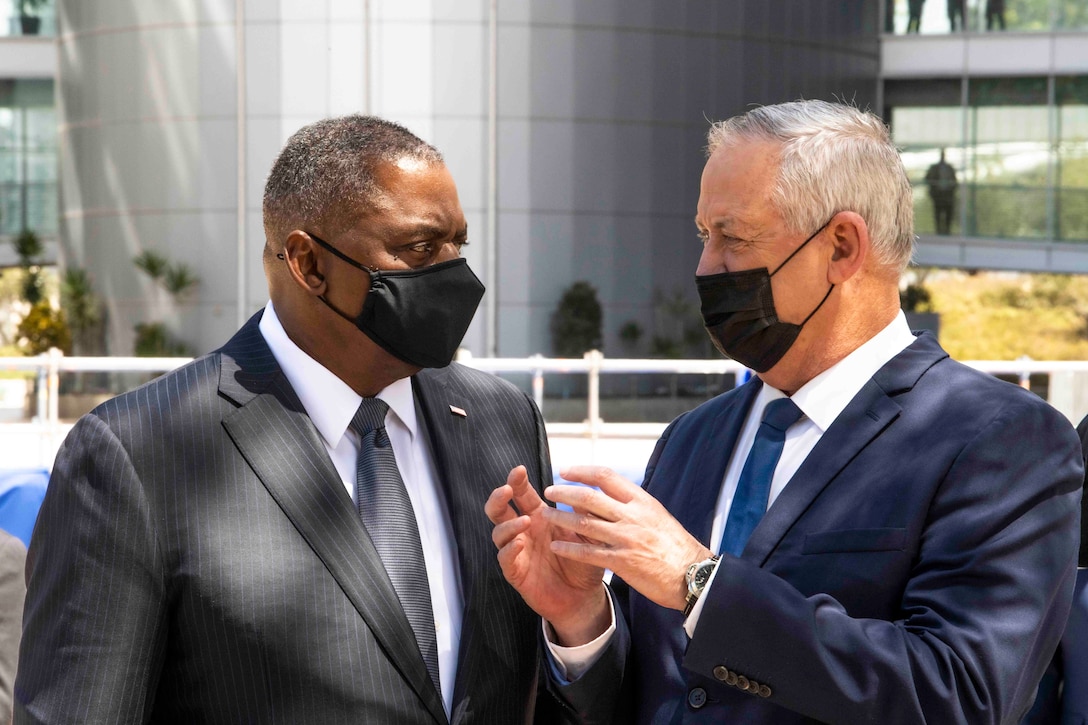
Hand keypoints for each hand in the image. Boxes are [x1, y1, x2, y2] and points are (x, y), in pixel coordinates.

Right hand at [485, 466, 610, 645]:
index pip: (522, 494)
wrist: (583, 597)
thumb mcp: (588, 535)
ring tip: (524, 520)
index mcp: (539, 516)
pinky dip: (509, 549)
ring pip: (499, 532)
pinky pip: (505, 558)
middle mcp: (524, 531)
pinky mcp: (516, 571)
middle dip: (499, 497)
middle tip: (506, 489)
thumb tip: (587, 490)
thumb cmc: (584, 562)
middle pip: (500, 509)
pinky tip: (518, 543)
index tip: (519, 470)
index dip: (517, 481)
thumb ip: (585, 514)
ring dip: (508, 524)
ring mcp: (517, 551)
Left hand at [543, 466, 711, 611]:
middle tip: (548, 490)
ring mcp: (627, 538)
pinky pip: (589, 553)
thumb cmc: (674, 545)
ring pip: (585, 523)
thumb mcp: (656, 514)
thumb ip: (632, 504)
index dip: (582, 471)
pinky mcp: (623, 562)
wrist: (693, 574)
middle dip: (565, 492)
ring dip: (561, 518)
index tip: (565, 471)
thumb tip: (606, 493)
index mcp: (641, 500)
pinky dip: (569, 548)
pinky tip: (556, 546)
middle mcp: (632, 516)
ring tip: (545, 515)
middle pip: (590, 497)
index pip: (606, 476)